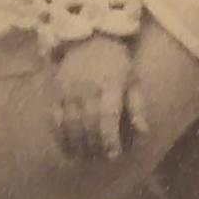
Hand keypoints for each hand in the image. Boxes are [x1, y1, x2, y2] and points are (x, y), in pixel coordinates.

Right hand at [52, 40, 139, 160]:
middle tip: (101, 159)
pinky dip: (60, 137)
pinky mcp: (56, 93)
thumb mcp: (133, 80)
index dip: (110, 137)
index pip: (108, 115)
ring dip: (78, 145)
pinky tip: (68, 150)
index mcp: (111, 83)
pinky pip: (55, 119)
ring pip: (71, 124)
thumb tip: (143, 132)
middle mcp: (88, 88)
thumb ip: (137, 107)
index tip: (114, 155)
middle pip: (89, 123)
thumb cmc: (117, 64)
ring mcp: (69, 90)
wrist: (89, 39)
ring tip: (87, 158)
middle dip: (95, 145)